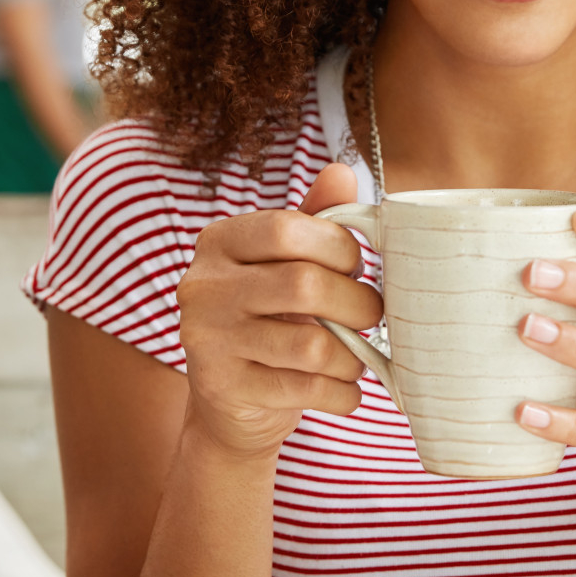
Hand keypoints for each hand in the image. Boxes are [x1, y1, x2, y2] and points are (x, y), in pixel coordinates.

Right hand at [174, 162, 382, 459]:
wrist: (229, 405)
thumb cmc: (267, 320)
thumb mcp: (285, 265)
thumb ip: (313, 220)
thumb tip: (342, 171)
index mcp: (219, 242)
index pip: (288, 228)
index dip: (339, 247)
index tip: (356, 267)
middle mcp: (203, 286)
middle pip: (304, 284)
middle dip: (357, 304)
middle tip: (372, 316)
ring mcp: (208, 339)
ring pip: (310, 344)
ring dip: (352, 356)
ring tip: (357, 358)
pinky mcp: (224, 388)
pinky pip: (305, 388)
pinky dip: (341, 393)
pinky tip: (344, 390)